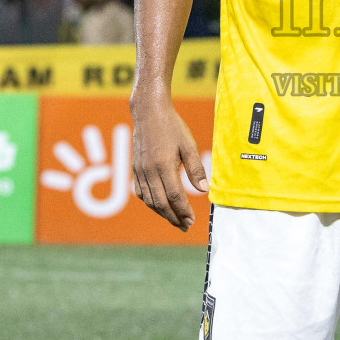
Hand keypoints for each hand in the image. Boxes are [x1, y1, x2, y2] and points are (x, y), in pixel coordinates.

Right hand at [128, 87, 207, 230]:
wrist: (148, 112)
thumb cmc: (172, 126)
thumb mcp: (188, 145)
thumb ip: (196, 169)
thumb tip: (204, 191)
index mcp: (164, 165)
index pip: (175, 196)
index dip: (183, 211)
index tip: (192, 221)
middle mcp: (149, 171)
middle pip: (161, 203)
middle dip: (173, 218)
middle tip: (185, 226)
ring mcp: (140, 171)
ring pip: (149, 201)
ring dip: (162, 213)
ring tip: (175, 220)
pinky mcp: (135, 168)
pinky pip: (141, 192)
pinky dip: (150, 203)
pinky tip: (160, 205)